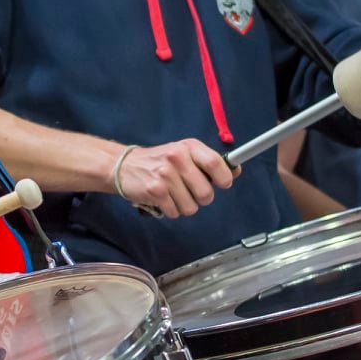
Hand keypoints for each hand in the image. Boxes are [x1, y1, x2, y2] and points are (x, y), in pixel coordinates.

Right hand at [112, 139, 236, 217]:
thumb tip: (236, 171)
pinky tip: (163, 199)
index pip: (216, 163)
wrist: (124, 166)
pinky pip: (175, 212)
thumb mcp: (184, 153)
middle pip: (206, 193)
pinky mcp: (155, 191)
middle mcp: (177, 158)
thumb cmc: (159, 161)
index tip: (224, 183)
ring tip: (174, 194)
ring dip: (184, 206)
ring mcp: (165, 175)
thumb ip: (208, 162)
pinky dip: (171, 210)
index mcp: (188, 147)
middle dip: (201, 198)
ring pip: (191, 207)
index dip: (225, 177)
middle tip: (190, 191)